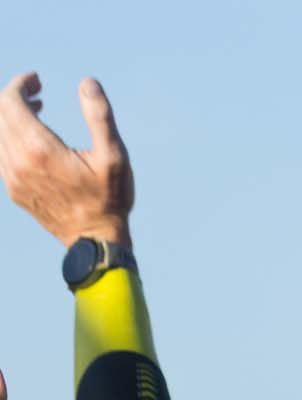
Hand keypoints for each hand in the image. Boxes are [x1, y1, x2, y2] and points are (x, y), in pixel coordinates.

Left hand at [0, 74, 130, 247]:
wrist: (95, 241)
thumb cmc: (109, 199)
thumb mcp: (114, 157)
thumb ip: (99, 116)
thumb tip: (87, 83)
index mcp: (39, 148)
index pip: (10, 102)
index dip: (21, 84)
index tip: (37, 80)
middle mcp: (17, 161)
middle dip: (13, 96)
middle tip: (37, 93)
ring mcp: (11, 177)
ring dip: (9, 116)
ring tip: (35, 112)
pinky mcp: (12, 188)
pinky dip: (7, 136)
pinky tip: (29, 138)